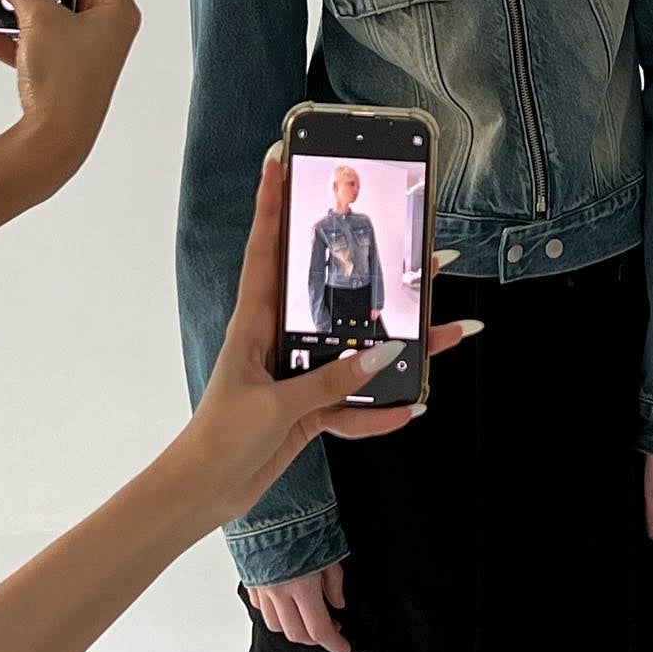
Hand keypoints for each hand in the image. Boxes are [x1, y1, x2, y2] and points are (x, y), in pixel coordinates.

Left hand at [233, 203, 473, 651]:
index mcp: (255, 322)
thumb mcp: (275, 407)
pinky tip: (408, 411)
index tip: (278, 157)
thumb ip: (329, 382)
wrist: (201, 494)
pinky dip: (377, 413)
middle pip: (336, 296)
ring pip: (358, 351)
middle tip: (428, 253)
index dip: (271, 203)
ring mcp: (296, 373)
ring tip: (450, 333)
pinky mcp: (307, 408)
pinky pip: (353, 404)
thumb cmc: (220, 439)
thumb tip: (383, 358)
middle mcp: (278, 339)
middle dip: (382, 276)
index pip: (266, 249)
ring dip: (403, 349)